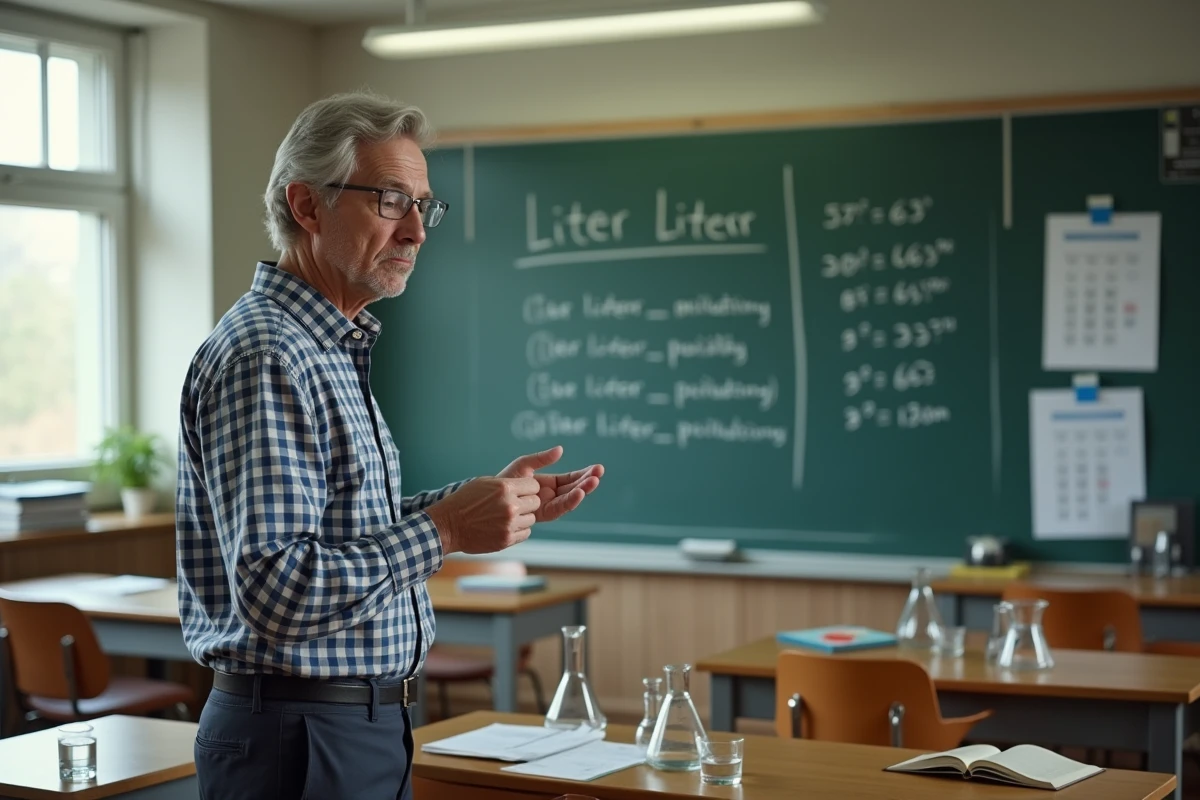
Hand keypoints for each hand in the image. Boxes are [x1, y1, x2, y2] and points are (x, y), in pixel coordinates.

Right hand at [426, 476, 541, 554]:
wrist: (448, 526)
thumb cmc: (464, 502)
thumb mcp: (484, 483)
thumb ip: (507, 484)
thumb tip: (527, 485)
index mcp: (505, 488)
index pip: (534, 485)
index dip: (528, 488)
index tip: (521, 492)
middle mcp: (510, 505)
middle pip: (536, 502)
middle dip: (527, 502)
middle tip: (514, 505)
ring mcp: (509, 524)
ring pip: (532, 519)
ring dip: (523, 517)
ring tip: (506, 516)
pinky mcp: (507, 539)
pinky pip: (525, 533)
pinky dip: (518, 530)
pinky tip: (505, 526)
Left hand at [497, 445, 603, 522]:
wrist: (489, 498)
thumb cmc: (505, 480)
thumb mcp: (524, 464)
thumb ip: (541, 458)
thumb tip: (561, 450)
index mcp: (550, 484)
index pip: (571, 479)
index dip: (584, 474)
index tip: (596, 469)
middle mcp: (552, 496)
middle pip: (574, 489)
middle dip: (587, 482)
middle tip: (599, 474)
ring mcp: (548, 506)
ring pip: (570, 499)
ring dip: (582, 491)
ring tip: (593, 482)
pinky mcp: (543, 514)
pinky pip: (559, 508)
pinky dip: (570, 501)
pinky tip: (579, 493)